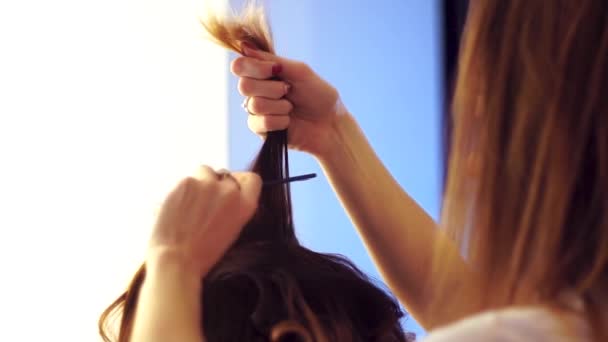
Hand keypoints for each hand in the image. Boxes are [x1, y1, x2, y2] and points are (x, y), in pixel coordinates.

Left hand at [147, 166, 261, 276]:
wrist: (177, 260)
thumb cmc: (202, 254)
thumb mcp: (232, 231)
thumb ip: (234, 209)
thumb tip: (226, 194)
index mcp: (245, 206)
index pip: (252, 179)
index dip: (241, 181)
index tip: (231, 187)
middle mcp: (230, 191)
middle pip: (226, 175)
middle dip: (216, 184)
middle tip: (204, 202)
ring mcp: (208, 184)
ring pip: (205, 171)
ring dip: (199, 182)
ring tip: (189, 205)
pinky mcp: (187, 182)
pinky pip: (187, 179)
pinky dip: (182, 190)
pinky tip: (176, 208)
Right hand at [232, 43, 346, 155]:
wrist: (331, 123)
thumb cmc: (318, 95)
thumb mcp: (299, 71)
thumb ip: (271, 60)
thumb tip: (244, 47)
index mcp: (263, 73)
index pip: (239, 66)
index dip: (253, 67)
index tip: (275, 70)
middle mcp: (257, 91)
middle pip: (244, 85)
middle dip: (271, 88)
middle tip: (288, 91)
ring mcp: (258, 111)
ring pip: (254, 104)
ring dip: (279, 105)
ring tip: (291, 108)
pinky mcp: (261, 130)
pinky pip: (260, 123)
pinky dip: (280, 121)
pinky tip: (289, 122)